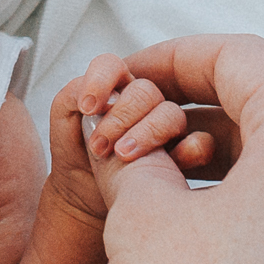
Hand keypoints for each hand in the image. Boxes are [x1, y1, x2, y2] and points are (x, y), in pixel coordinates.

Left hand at [43, 52, 218, 223]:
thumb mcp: (63, 124)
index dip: (100, 80)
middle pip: (144, 91)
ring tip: (124, 157)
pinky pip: (200, 143)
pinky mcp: (183, 152)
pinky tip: (168, 163)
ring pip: (172, 115)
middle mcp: (141, 103)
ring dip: (147, 134)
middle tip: (99, 146)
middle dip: (120, 117)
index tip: (87, 107)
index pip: (112, 66)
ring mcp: (164, 127)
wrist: (83, 197)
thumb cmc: (74, 157)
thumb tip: (98, 92)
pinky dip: (188, 151)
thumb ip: (70, 97)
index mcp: (112, 88)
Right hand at [88, 35, 263, 263]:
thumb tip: (117, 141)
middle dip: (188, 114)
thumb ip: (127, 157)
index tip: (122, 78)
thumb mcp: (142, 219)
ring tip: (152, 187)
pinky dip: (252, 205)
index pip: (238, 57)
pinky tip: (197, 238)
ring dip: (218, 161)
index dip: (167, 58)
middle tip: (127, 137)